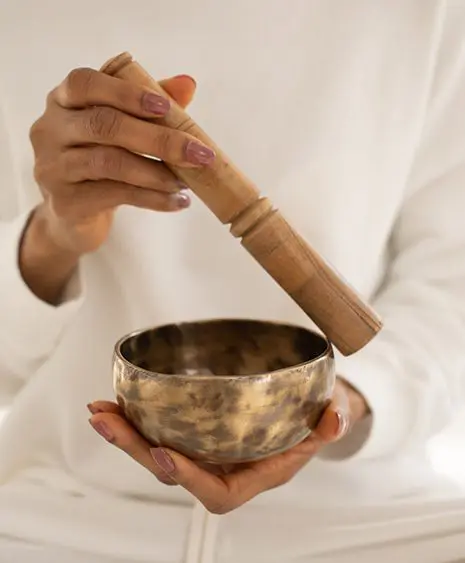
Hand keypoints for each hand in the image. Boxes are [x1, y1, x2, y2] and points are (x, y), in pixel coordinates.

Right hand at [28, 67, 213, 255]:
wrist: (71, 215)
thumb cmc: (99, 160)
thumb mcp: (121, 128)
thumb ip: (150, 103)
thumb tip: (187, 83)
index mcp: (62, 100)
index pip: (86, 83)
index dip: (126, 93)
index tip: (166, 107)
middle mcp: (49, 130)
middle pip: (105, 125)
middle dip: (159, 139)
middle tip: (199, 153)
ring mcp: (52, 167)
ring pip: (110, 162)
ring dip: (157, 173)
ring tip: (187, 182)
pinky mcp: (65, 202)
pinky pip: (115, 196)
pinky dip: (153, 199)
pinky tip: (177, 202)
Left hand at [88, 379, 365, 513]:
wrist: (307, 408)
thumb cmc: (317, 416)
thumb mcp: (332, 416)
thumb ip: (333, 421)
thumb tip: (333, 417)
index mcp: (255, 473)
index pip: (217, 490)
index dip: (189, 477)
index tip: (165, 453)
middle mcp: (224, 466)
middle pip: (173, 469)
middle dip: (137, 448)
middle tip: (106, 420)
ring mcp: (208, 449)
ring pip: (161, 451)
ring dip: (127, 432)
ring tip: (100, 411)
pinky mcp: (198, 431)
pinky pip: (163, 430)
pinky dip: (138, 418)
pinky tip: (119, 399)